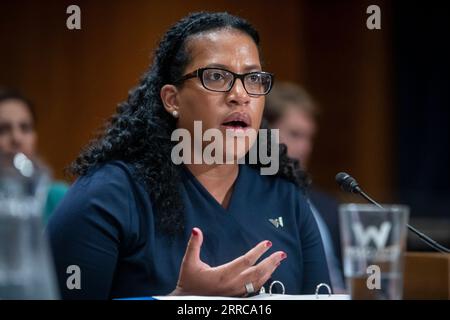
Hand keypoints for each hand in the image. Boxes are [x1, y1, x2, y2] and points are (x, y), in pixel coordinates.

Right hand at [170, 227, 286, 296]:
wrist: (186, 301)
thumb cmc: (189, 282)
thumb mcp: (189, 262)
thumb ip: (194, 246)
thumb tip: (196, 230)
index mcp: (223, 274)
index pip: (246, 261)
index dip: (258, 251)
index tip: (267, 243)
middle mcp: (232, 284)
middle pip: (257, 272)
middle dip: (271, 261)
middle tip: (281, 253)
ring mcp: (235, 292)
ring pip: (258, 282)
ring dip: (270, 270)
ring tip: (278, 261)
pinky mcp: (236, 296)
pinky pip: (254, 289)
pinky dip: (264, 280)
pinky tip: (268, 274)